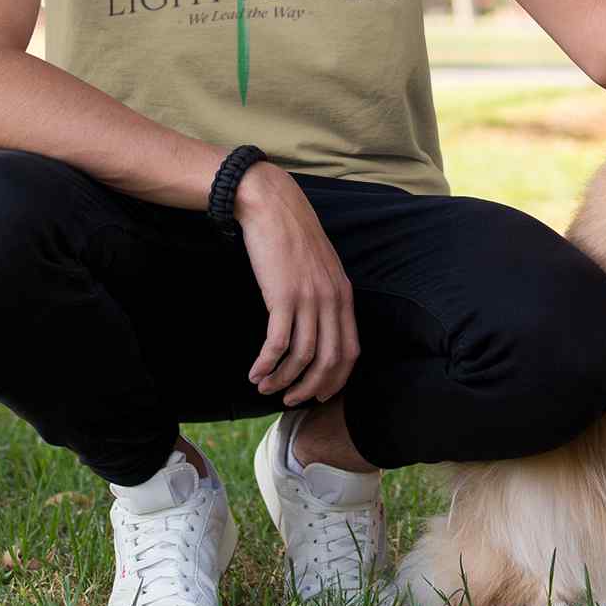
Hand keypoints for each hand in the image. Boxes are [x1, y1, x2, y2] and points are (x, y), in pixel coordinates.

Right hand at [234, 162, 359, 407]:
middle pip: (329, 361)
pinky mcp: (282, 296)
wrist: (272, 205)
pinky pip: (277, 344)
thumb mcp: (320, 266)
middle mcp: (331, 300)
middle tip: (290, 400)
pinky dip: (266, 364)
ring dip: (283, 380)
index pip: (350, 351)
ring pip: (302, 357)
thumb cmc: (292, 236)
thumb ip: (326, 295)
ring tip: (265, 387)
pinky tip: (254, 372)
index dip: (336, 380)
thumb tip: (319, 327)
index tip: (318, 394)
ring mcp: (308, 299)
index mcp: (344, 294)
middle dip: (310, 388)